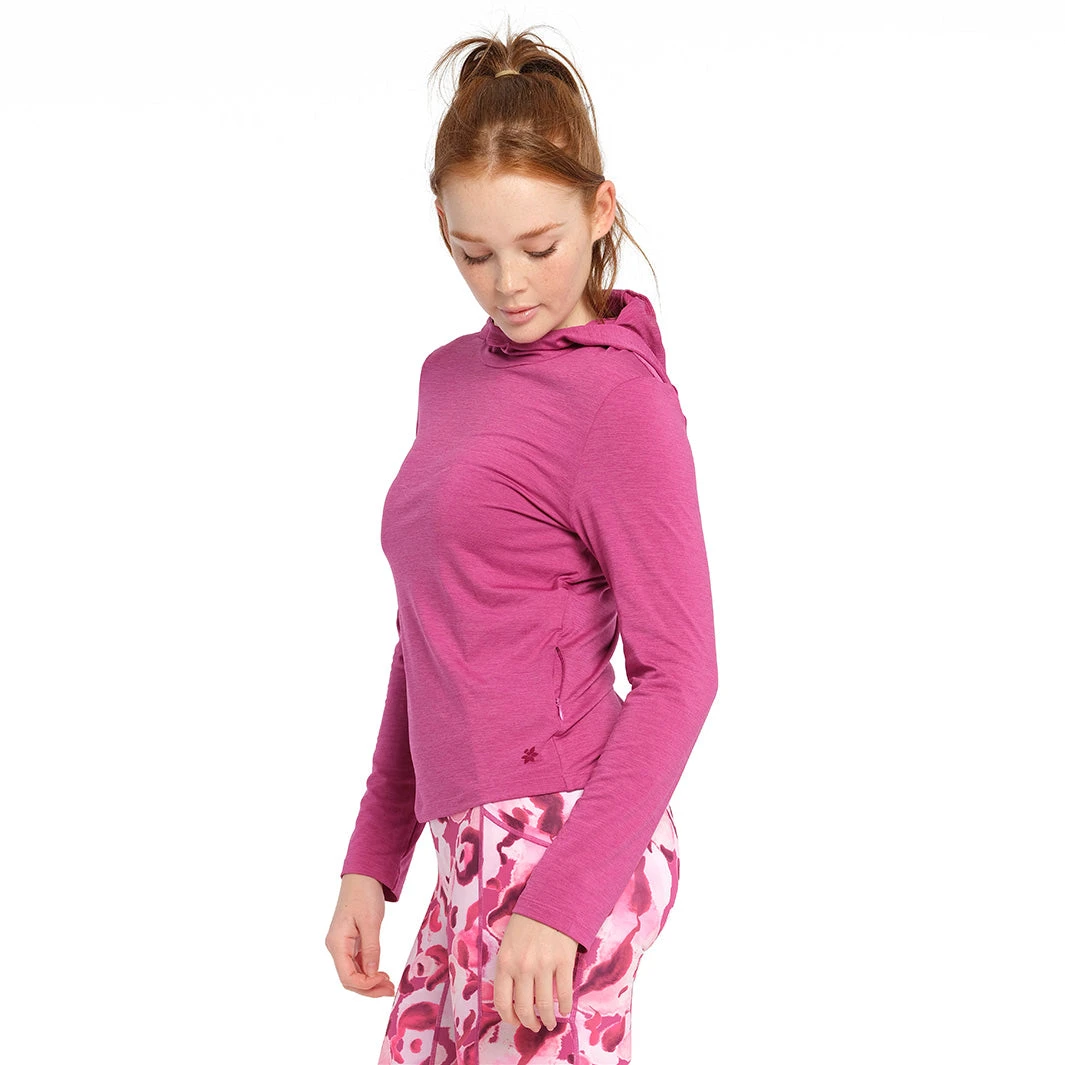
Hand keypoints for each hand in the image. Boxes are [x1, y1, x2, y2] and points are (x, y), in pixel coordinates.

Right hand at [324, 873, 395, 997]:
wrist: (362, 876)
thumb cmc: (364, 894)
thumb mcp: (371, 922)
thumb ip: (371, 949)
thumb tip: (371, 974)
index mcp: (337, 943)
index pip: (347, 976)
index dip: (365, 985)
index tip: (384, 981)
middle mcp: (336, 947)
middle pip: (349, 979)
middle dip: (369, 988)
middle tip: (390, 990)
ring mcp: (342, 945)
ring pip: (353, 973)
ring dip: (369, 982)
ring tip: (388, 985)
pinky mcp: (349, 941)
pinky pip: (356, 963)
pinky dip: (368, 971)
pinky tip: (381, 974)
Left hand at [493, 913, 577, 1031]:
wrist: (553, 900)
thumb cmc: (529, 921)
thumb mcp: (509, 942)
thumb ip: (509, 967)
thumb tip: (513, 995)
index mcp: (505, 961)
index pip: (502, 1001)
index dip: (509, 1017)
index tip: (516, 1021)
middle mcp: (522, 966)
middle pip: (524, 1008)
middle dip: (530, 1022)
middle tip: (535, 1026)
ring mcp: (544, 965)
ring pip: (544, 1006)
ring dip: (548, 1019)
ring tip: (550, 1022)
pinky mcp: (563, 962)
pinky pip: (563, 994)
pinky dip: (564, 1007)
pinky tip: (564, 1009)